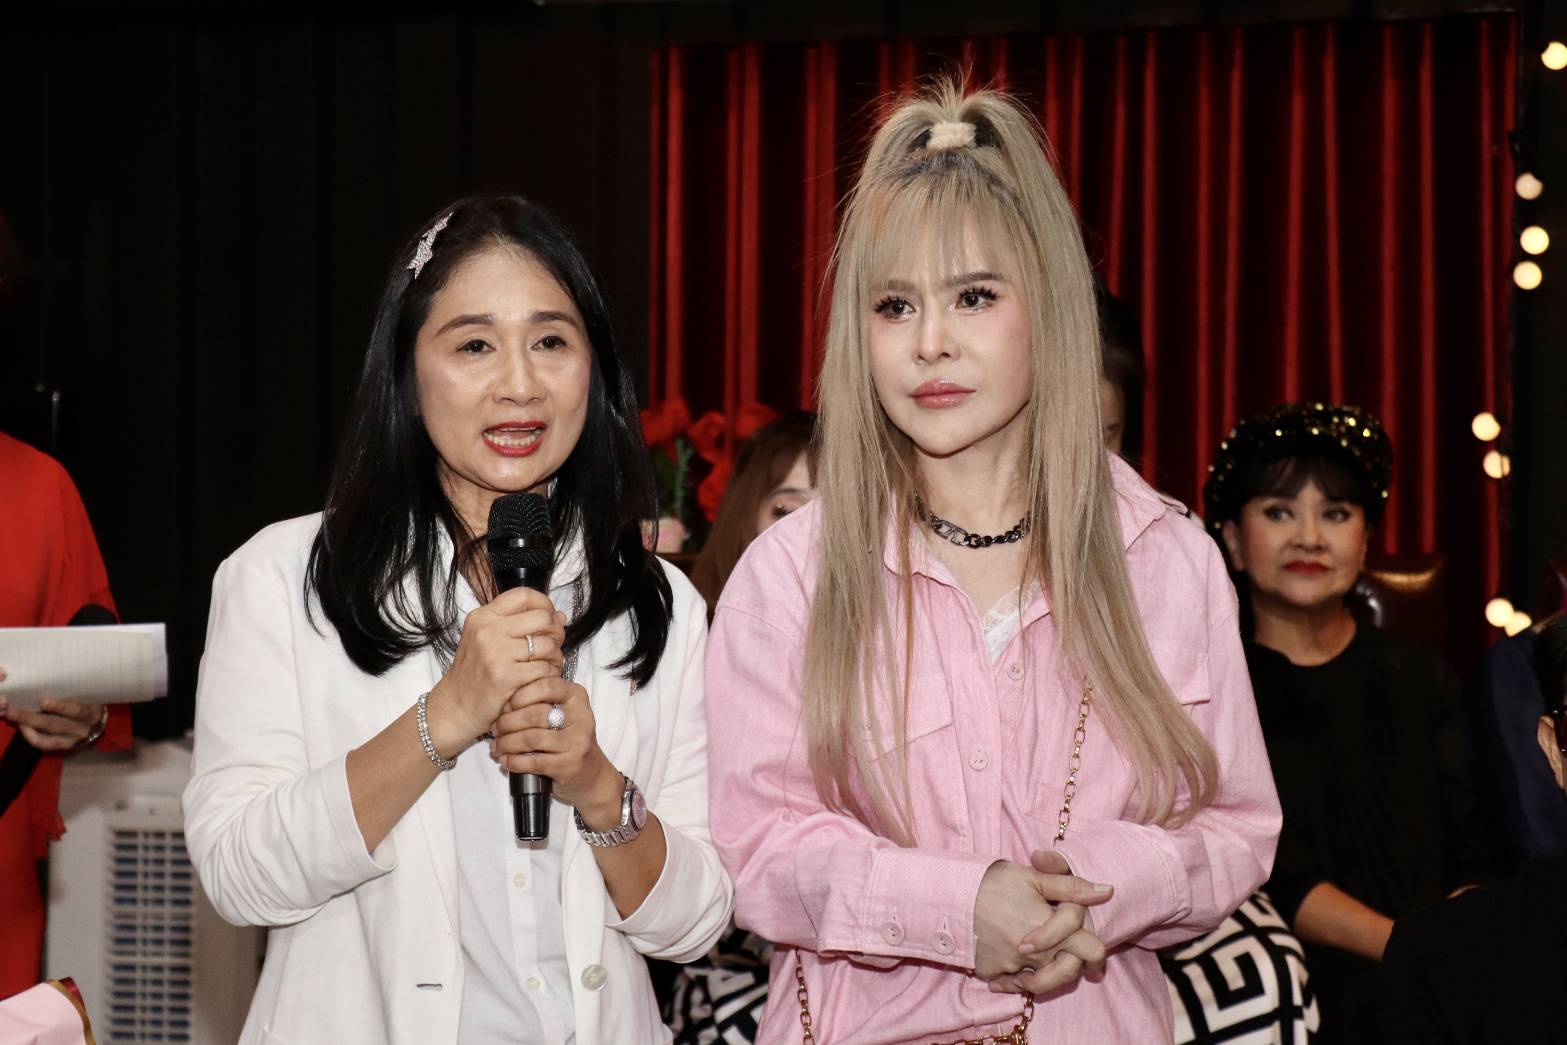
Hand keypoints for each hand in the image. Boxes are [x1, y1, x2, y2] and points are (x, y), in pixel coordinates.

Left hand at [0, 682, 106, 752]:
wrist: (97, 723)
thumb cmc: (90, 702)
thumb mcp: (90, 695)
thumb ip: (75, 690)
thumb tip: (48, 677)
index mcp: (91, 712)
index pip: (77, 711)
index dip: (60, 707)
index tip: (43, 701)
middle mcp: (83, 728)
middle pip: (56, 724)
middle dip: (32, 717)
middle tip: (13, 710)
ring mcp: (73, 739)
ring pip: (47, 734)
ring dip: (27, 725)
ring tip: (12, 716)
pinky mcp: (65, 746)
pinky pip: (45, 744)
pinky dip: (31, 736)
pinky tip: (22, 726)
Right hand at [424, 588, 564, 756]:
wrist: (454, 707)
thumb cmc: (474, 674)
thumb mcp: (487, 641)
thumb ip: (520, 626)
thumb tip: (560, 616)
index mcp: (483, 616)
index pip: (523, 595)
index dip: (544, 604)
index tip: (550, 618)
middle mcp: (487, 630)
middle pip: (542, 617)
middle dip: (556, 631)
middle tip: (554, 644)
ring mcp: (495, 653)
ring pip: (547, 645)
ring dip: (555, 656)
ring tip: (549, 665)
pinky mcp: (505, 676)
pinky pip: (544, 669)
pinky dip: (549, 675)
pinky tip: (543, 679)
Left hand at [490, 677, 618, 817]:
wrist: (591, 774)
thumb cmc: (568, 739)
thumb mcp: (562, 713)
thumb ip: (539, 702)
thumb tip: (501, 704)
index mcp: (576, 697)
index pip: (546, 685)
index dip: (520, 695)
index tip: (505, 707)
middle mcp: (581, 717)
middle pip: (534, 714)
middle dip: (507, 722)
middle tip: (495, 729)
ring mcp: (577, 742)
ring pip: (530, 738)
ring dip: (507, 743)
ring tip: (497, 747)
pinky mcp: (569, 765)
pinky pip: (533, 761)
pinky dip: (514, 762)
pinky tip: (506, 761)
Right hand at [973, 851, 1110, 994]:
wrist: (948, 894)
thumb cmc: (993, 882)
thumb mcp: (1033, 877)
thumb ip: (1071, 887)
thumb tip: (1107, 890)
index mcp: (1050, 930)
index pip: (1091, 951)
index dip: (1096, 950)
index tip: (1091, 947)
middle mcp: (1034, 955)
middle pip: (1068, 972)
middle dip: (1071, 964)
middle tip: (1066, 952)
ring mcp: (1011, 967)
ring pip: (1040, 982)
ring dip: (1045, 973)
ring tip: (1038, 956)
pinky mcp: (991, 972)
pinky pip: (1010, 982)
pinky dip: (1014, 976)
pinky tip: (1010, 959)